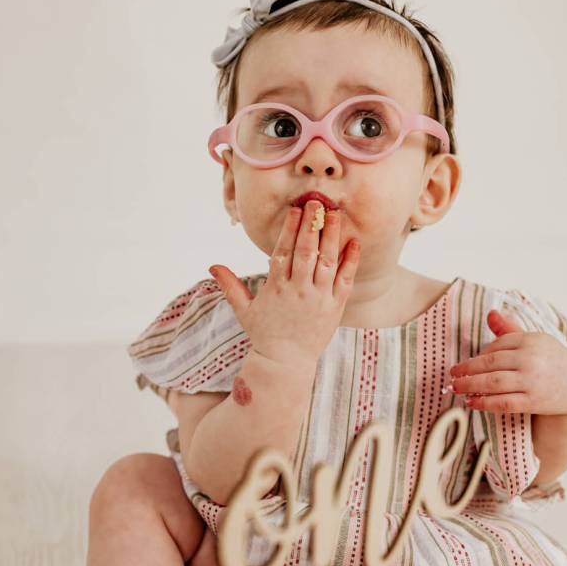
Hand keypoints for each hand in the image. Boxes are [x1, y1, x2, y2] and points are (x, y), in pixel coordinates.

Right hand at [208, 200, 360, 367]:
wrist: (285, 363)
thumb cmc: (264, 335)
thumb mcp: (244, 310)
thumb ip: (230, 285)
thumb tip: (212, 266)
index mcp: (276, 288)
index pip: (283, 251)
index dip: (290, 229)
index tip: (295, 209)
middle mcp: (298, 290)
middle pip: (306, 251)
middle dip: (312, 224)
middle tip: (317, 202)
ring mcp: (319, 298)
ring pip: (326, 261)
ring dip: (331, 235)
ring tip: (335, 213)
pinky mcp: (335, 307)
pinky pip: (345, 280)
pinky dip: (350, 261)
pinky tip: (354, 242)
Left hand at [449, 309, 566, 414]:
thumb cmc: (550, 362)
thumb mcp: (535, 341)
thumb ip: (510, 329)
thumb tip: (490, 313)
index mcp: (530, 340)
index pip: (496, 345)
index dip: (479, 355)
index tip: (467, 363)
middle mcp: (530, 358)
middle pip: (490, 363)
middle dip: (466, 369)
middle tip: (452, 375)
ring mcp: (532, 380)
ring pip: (492, 382)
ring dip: (470, 385)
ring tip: (456, 388)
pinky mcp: (533, 401)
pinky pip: (502, 402)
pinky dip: (484, 402)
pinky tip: (471, 402)